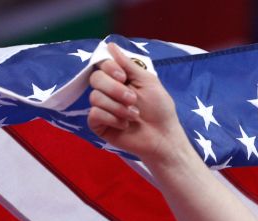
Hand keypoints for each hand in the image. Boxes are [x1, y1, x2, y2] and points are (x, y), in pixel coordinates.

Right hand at [87, 42, 187, 161]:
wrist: (163, 136)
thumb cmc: (160, 109)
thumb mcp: (148, 81)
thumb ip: (128, 64)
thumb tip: (110, 45)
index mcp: (120, 79)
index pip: (102, 65)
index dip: (109, 68)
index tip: (123, 76)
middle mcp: (109, 91)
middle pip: (95, 79)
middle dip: (115, 89)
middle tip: (133, 100)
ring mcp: (103, 108)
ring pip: (95, 97)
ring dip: (118, 107)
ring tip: (134, 116)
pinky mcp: (99, 125)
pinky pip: (94, 114)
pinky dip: (112, 119)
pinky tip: (125, 125)